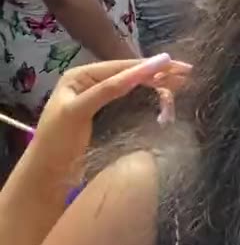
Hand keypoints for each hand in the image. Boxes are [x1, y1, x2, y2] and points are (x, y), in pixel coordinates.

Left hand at [30, 55, 189, 184]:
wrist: (46, 178)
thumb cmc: (56, 142)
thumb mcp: (79, 110)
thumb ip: (109, 89)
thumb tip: (145, 69)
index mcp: (81, 76)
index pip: (122, 67)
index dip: (151, 66)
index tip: (178, 66)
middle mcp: (91, 83)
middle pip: (131, 75)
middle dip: (159, 75)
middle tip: (188, 75)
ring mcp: (100, 100)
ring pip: (136, 88)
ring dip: (158, 88)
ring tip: (183, 87)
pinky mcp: (108, 117)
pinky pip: (134, 102)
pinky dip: (151, 101)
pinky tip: (166, 102)